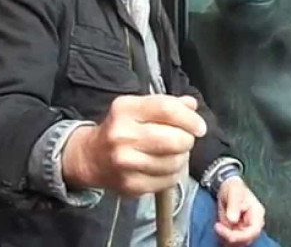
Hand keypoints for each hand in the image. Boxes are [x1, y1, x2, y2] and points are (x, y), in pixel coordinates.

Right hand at [62, 94, 206, 194]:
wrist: (91, 157)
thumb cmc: (121, 128)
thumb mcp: (137, 107)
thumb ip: (166, 104)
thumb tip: (192, 105)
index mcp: (125, 109)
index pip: (167, 110)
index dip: (190, 118)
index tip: (199, 126)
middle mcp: (122, 135)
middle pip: (174, 139)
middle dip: (188, 140)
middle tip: (186, 139)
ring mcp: (126, 163)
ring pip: (174, 162)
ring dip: (182, 157)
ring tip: (175, 153)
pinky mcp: (131, 185)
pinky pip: (168, 180)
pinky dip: (174, 173)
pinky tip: (166, 166)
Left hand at [215, 177, 264, 246]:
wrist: (227, 188)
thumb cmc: (233, 188)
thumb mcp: (233, 192)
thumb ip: (233, 205)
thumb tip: (233, 220)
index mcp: (257, 213)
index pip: (253, 231)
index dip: (240, 235)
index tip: (224, 230)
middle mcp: (254, 224)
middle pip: (246, 239)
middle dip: (230, 236)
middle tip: (218, 226)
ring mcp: (246, 229)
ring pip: (238, 242)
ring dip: (226, 237)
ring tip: (218, 225)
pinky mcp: (238, 232)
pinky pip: (232, 241)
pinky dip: (224, 238)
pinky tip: (219, 228)